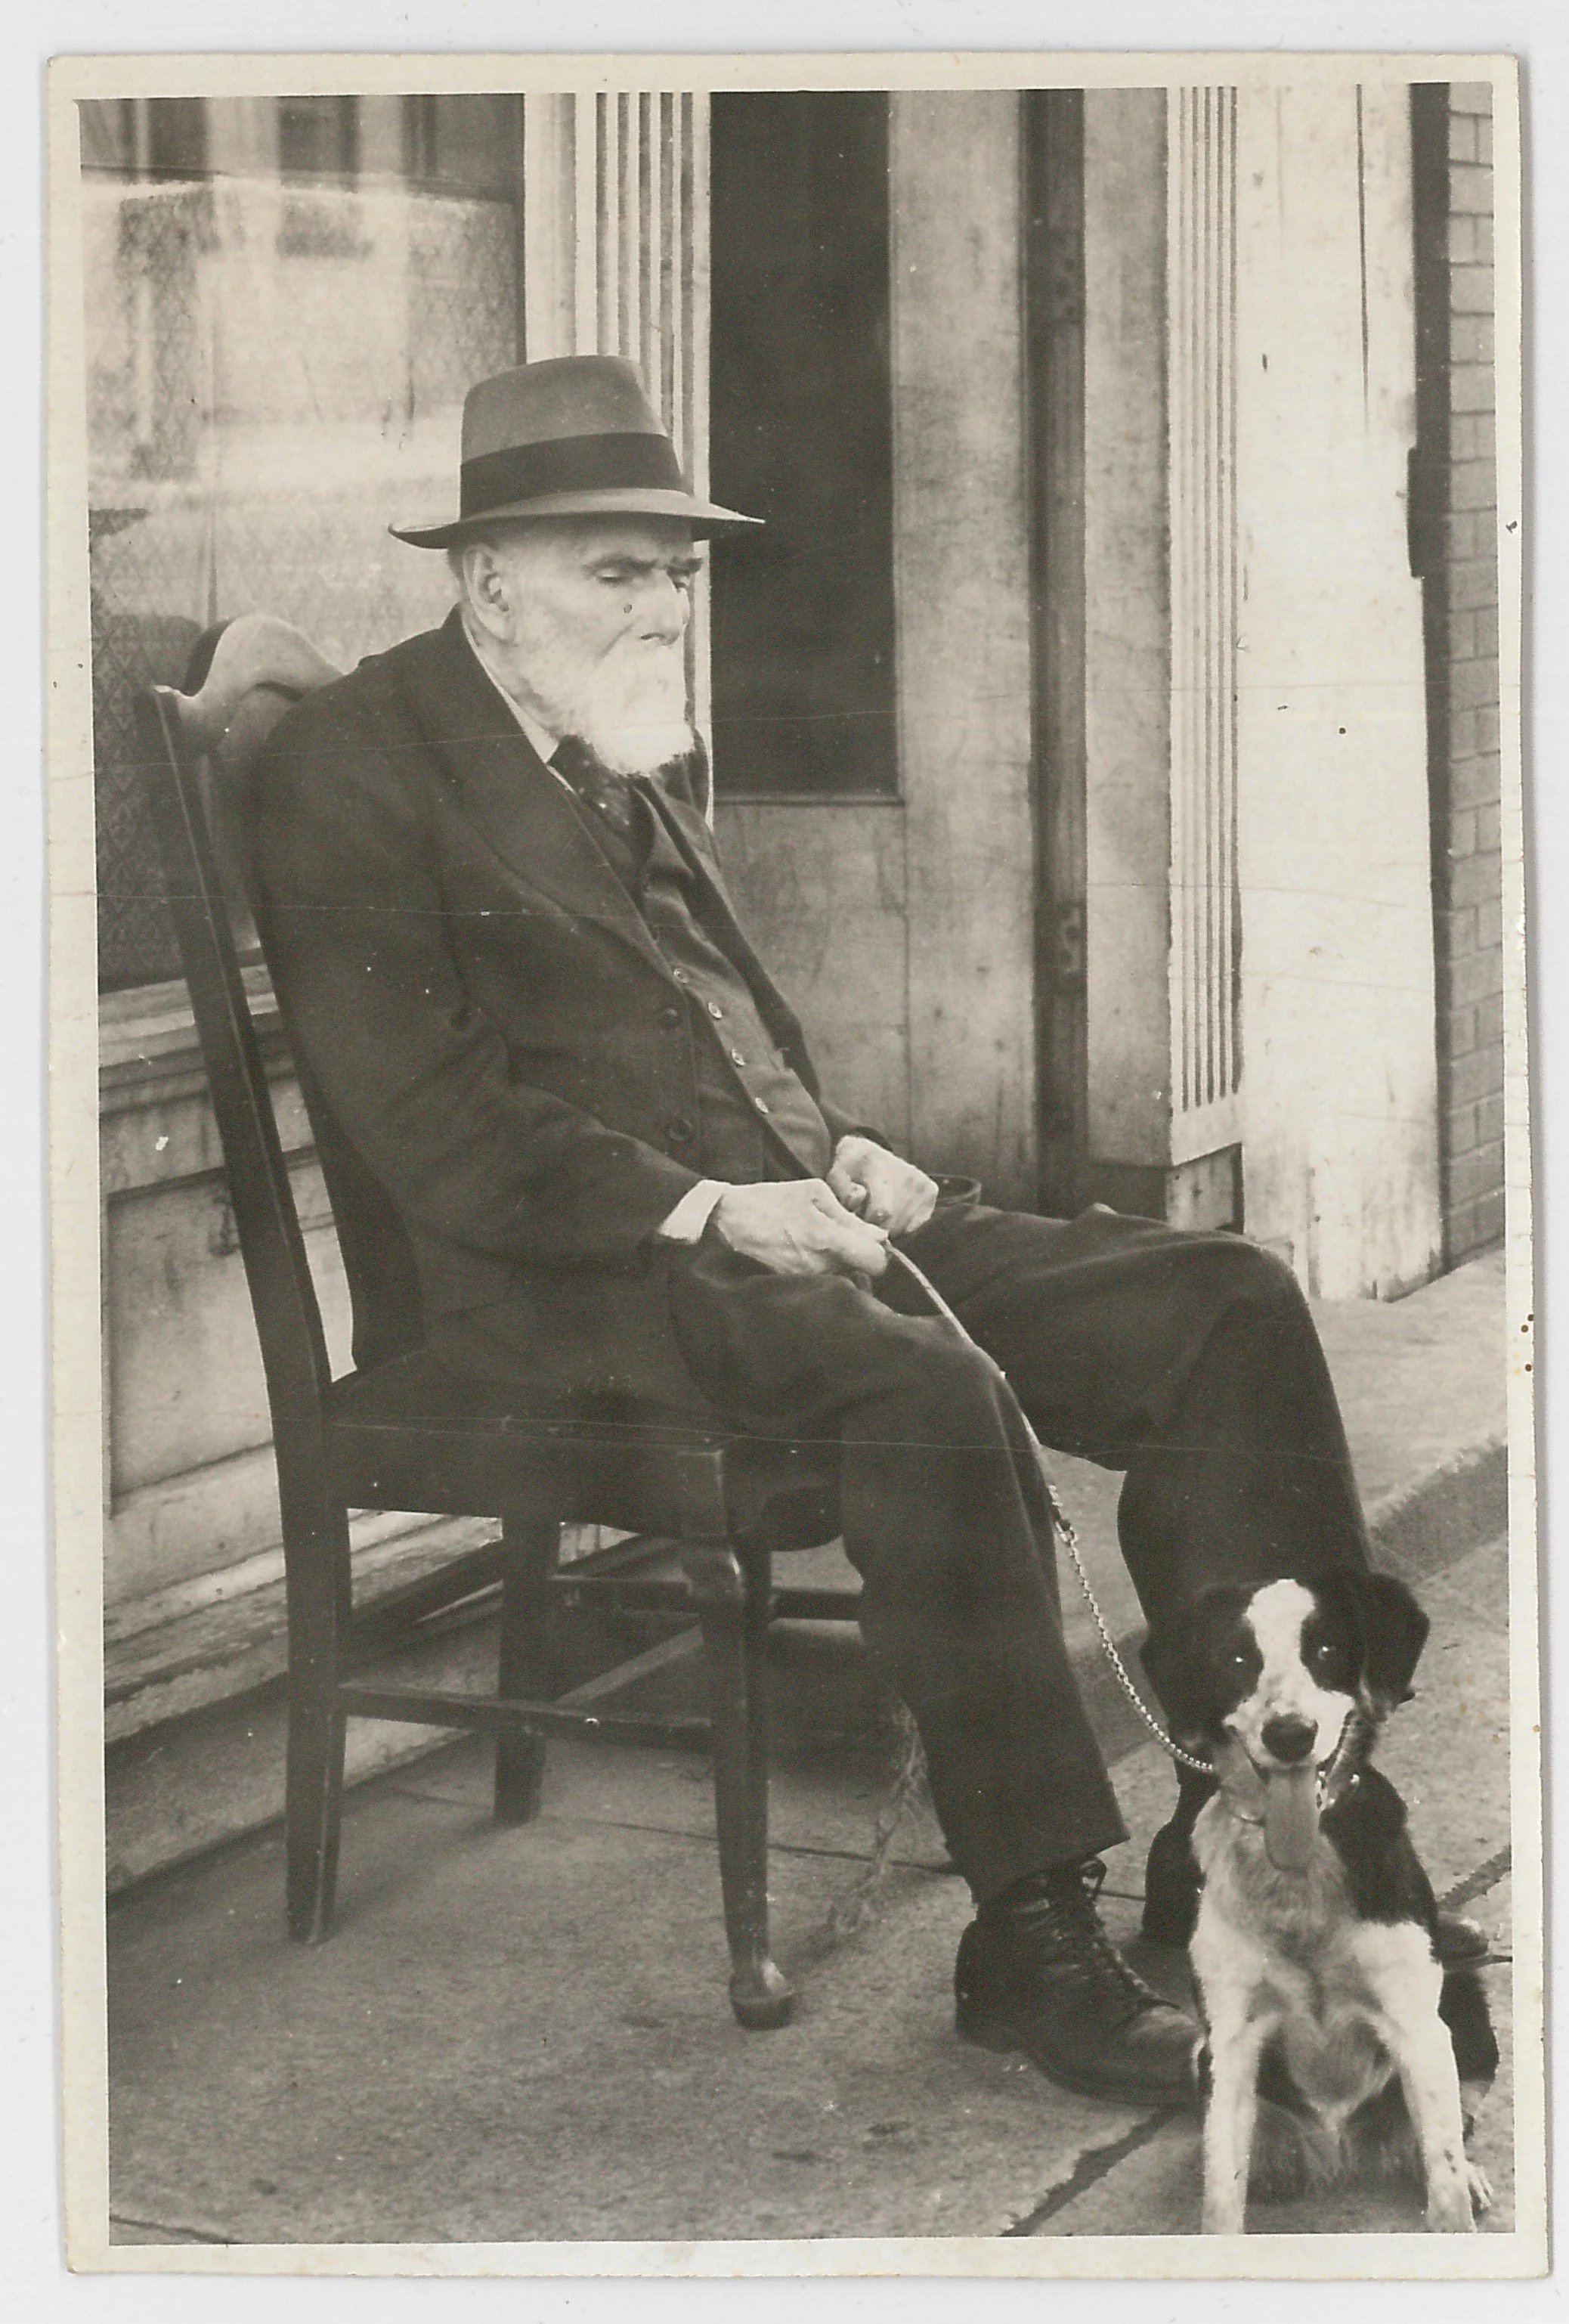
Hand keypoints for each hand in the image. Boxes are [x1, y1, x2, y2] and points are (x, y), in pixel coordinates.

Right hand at [709, 1179, 890, 1278]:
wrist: (726, 1221)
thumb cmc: (771, 1201)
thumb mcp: (813, 1193)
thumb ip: (849, 1215)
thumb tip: (879, 1236)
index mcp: (828, 1239)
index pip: (877, 1263)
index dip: (878, 1253)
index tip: (868, 1243)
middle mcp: (819, 1266)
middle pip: (859, 1272)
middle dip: (855, 1256)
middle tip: (838, 1238)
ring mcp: (804, 1280)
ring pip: (839, 1277)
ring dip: (835, 1262)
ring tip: (813, 1242)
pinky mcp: (791, 1286)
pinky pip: (819, 1281)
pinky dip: (817, 1270)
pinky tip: (800, 1253)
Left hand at [827, 1135, 939, 1238]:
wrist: (869, 1151)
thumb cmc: (850, 1169)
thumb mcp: (837, 1176)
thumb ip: (843, 1190)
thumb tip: (860, 1199)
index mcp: (880, 1168)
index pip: (882, 1212)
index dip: (867, 1222)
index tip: (859, 1217)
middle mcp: (906, 1174)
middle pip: (894, 1223)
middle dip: (877, 1226)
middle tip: (867, 1215)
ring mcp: (921, 1183)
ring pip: (905, 1227)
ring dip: (890, 1227)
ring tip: (879, 1212)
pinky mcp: (931, 1191)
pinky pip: (916, 1225)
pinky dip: (904, 1225)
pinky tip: (894, 1211)